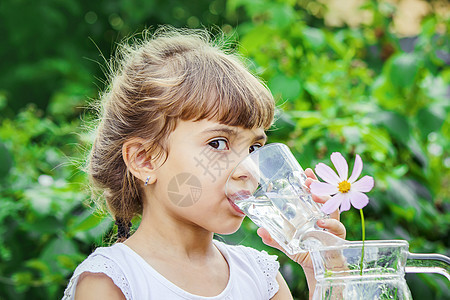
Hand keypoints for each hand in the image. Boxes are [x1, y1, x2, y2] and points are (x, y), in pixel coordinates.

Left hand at [257, 168, 345, 288]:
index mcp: (313, 214)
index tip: (306, 171)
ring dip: (324, 199)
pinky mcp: (338, 237)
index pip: (313, 195)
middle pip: (324, 196)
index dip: (311, 182)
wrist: (321, 271)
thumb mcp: (288, 244)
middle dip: (318, 186)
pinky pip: (336, 227)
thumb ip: (274, 238)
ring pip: (332, 208)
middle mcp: (324, 217)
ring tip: (314, 195)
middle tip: (308, 180)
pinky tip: (320, 221)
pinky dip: (329, 223)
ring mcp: (332, 225)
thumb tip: (260, 230)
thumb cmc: (307, 253)